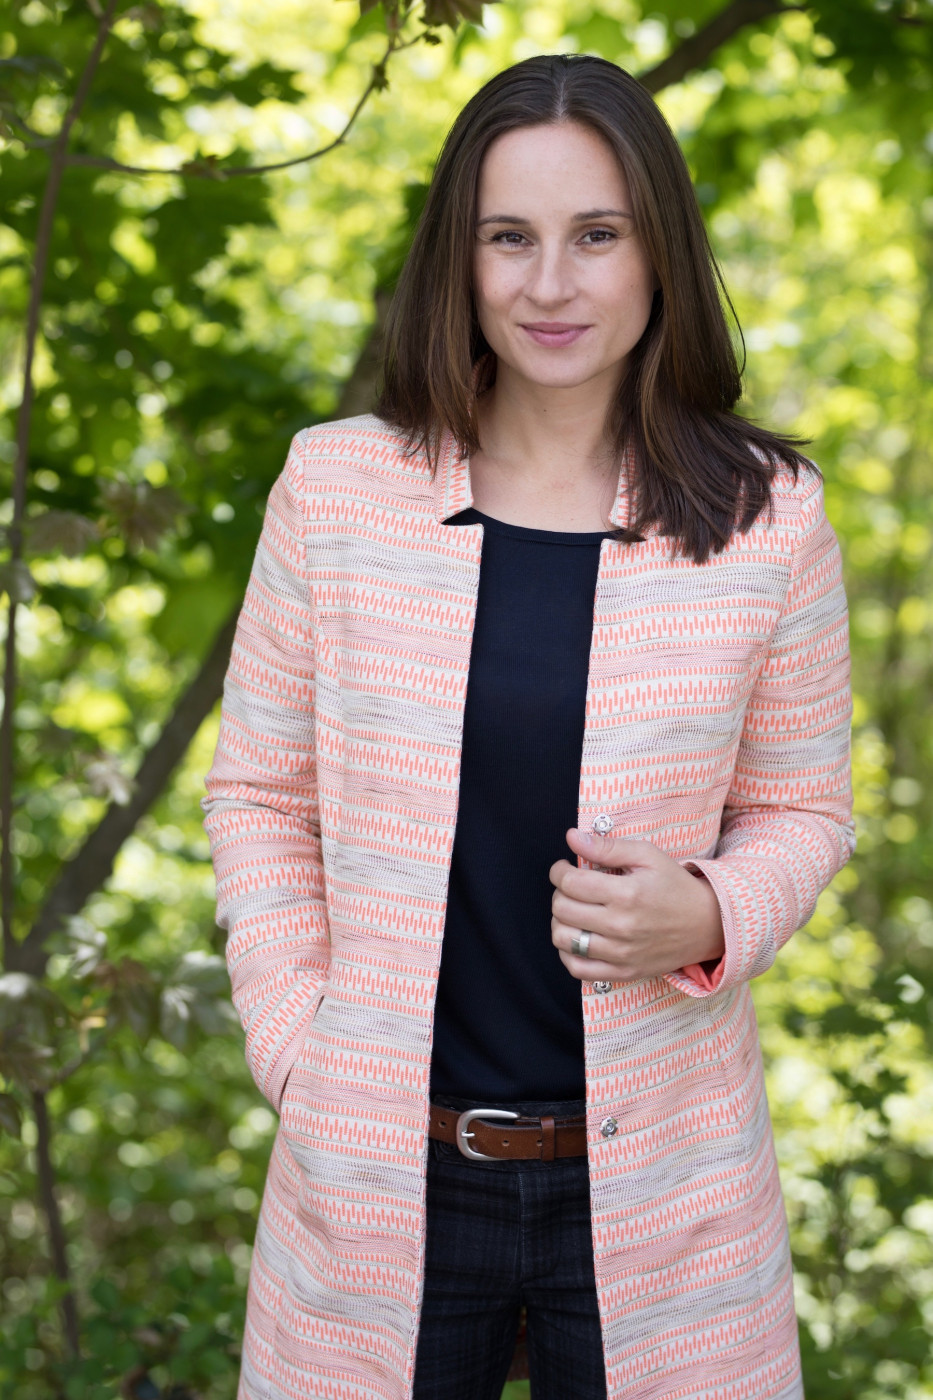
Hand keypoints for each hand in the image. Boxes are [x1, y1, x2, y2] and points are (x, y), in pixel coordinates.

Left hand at [549, 828, 724, 982]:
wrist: (707, 925)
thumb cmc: (675, 886)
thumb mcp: (648, 856)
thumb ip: (608, 847)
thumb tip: (571, 837)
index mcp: (626, 893)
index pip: (570, 882)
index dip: (559, 871)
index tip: (563, 868)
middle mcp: (621, 926)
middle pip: (562, 909)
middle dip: (559, 893)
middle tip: (571, 888)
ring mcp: (621, 953)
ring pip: (564, 939)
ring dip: (560, 922)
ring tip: (573, 912)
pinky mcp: (623, 972)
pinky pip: (577, 969)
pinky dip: (568, 953)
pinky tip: (578, 937)